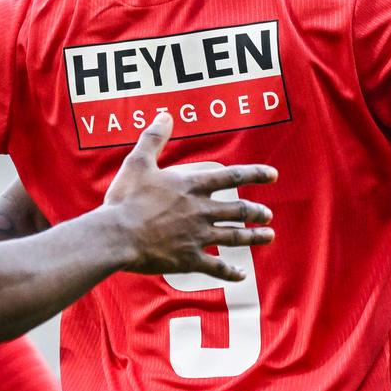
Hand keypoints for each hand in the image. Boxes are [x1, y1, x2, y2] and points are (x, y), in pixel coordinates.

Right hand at [101, 113, 277, 280]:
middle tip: (268, 214)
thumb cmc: (126, 198)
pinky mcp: (189, 259)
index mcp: (192, 186)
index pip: (232, 176)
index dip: (255, 174)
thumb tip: (165, 115)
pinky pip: (216, 267)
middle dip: (256, 212)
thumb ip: (154, 138)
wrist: (117, 235)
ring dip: (254, 237)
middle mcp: (201, 210)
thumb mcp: (138, 162)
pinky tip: (242, 275)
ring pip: (235, 237)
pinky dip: (230, 272)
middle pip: (239, 210)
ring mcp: (198, 236)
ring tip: (269, 236)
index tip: (273, 175)